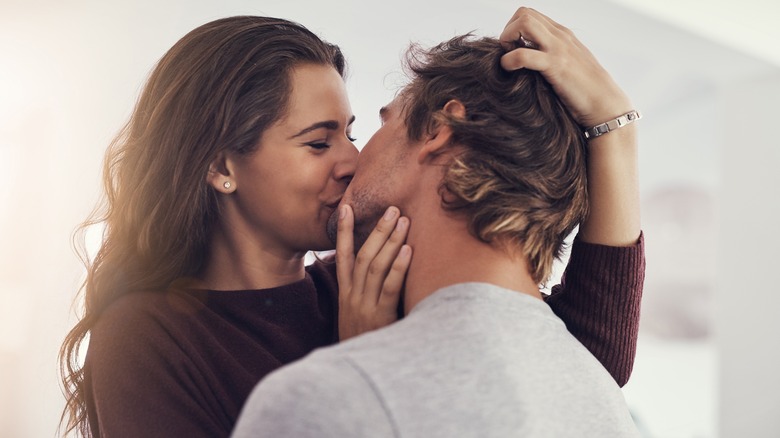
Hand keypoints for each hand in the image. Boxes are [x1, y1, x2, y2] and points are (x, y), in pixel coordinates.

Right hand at [336, 205, 411, 340]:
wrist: (357, 374)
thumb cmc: (363, 343)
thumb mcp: (355, 318)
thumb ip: (362, 296)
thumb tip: (375, 274)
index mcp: (345, 294)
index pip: (342, 256)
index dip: (343, 231)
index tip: (345, 207)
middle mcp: (352, 296)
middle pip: (364, 255)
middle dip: (377, 230)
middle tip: (392, 209)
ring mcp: (365, 306)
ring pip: (376, 266)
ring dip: (390, 241)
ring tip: (403, 221)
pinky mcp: (380, 317)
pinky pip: (389, 287)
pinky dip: (398, 267)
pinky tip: (407, 250)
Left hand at [499, 7, 631, 126]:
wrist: (605, 104)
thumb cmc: (584, 90)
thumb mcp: (566, 64)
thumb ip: (550, 56)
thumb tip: (527, 58)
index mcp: (562, 34)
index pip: (530, 15)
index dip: (514, 29)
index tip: (513, 50)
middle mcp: (560, 36)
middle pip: (524, 13)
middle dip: (508, 31)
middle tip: (508, 54)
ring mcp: (558, 49)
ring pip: (524, 23)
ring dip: (508, 39)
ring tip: (509, 61)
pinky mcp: (556, 66)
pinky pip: (524, 54)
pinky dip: (509, 61)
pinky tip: (509, 71)